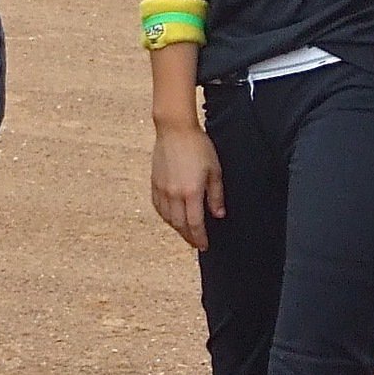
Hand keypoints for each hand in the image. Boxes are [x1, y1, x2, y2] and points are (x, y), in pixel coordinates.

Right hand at [151, 124, 224, 250]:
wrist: (174, 128)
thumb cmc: (197, 145)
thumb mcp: (214, 169)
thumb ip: (216, 195)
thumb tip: (218, 214)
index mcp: (191, 192)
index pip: (195, 224)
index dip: (200, 238)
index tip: (204, 245)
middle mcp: (174, 194)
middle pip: (180, 225)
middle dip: (189, 237)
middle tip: (196, 242)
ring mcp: (162, 188)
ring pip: (167, 218)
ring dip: (177, 228)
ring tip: (185, 231)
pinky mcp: (155, 182)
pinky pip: (158, 206)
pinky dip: (165, 216)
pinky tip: (171, 217)